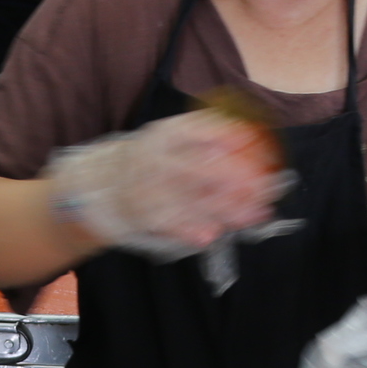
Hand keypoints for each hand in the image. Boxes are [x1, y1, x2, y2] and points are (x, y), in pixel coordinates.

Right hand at [46, 110, 289, 260]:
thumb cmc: (150, 161)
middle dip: (238, 181)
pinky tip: (209, 236)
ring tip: (255, 215)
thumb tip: (252, 136)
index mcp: (166, 134)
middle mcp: (155, 158)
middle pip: (200, 169)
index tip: (261, 147)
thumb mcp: (173, 137)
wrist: (99, 186)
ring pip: (189, 200)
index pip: (201, 131)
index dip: (232, 139)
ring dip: (225, 210)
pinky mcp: (142, 215)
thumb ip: (208, 135)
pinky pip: (168, 224)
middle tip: (268, 188)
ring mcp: (146, 188)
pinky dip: (188, 231)